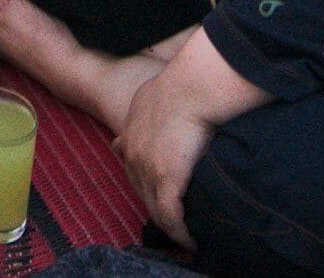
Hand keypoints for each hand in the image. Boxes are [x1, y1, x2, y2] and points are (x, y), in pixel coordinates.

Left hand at [115, 31, 268, 250]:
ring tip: (185, 235)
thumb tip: (159, 102)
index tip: (156, 186)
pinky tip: (191, 241)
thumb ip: (152, 102)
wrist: (192, 86)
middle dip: (156, 204)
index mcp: (132, 129)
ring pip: (155, 207)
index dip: (143, 177)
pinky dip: (180, 232)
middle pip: (140, 189)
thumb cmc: (186, 82)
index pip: (130, 161)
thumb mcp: (157, 88)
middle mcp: (133, 151)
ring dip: (169, 224)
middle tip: (176, 218)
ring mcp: (147, 168)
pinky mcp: (166, 181)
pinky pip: (170, 217)